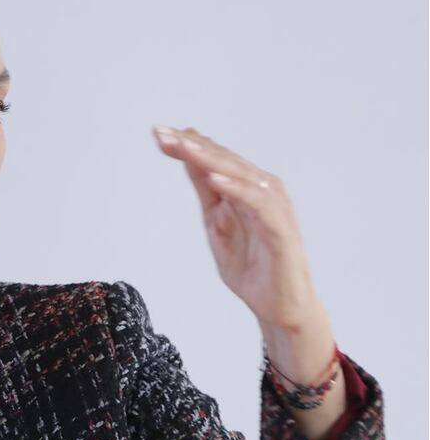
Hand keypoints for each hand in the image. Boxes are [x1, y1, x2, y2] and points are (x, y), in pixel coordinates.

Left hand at [152, 125, 321, 331]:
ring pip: (240, 174)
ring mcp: (273, 207)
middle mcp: (263, 190)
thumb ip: (205, 189)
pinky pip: (258, 203)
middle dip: (192, 145)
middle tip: (163, 133)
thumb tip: (188, 156)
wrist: (279, 306)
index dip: (187, 145)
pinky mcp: (281, 228)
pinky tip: (214, 179)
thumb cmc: (251, 264)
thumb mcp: (215, 221)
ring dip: (211, 159)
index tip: (158, 133)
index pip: (215, 158)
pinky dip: (236, 189)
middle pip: (224, 160)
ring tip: (184, 146)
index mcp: (246, 187)